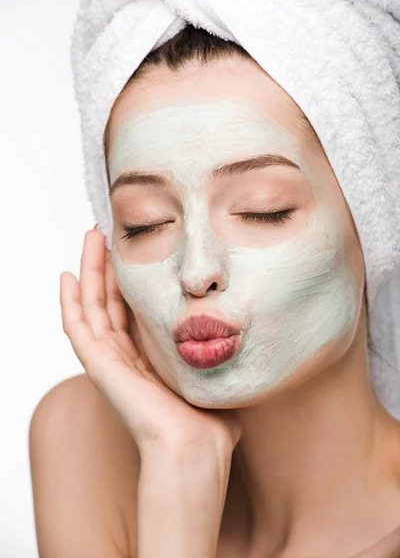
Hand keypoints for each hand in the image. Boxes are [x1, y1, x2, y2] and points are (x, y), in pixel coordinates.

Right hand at [60, 228, 241, 458]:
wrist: (195, 447)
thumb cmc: (210, 421)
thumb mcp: (215, 375)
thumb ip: (220, 358)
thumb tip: (241, 343)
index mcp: (150, 357)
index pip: (133, 309)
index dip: (130, 279)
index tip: (136, 248)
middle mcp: (126, 356)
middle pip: (109, 301)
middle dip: (107, 265)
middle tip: (106, 232)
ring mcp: (110, 360)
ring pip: (92, 306)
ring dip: (89, 271)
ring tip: (91, 238)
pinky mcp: (99, 365)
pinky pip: (77, 327)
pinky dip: (69, 302)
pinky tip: (68, 275)